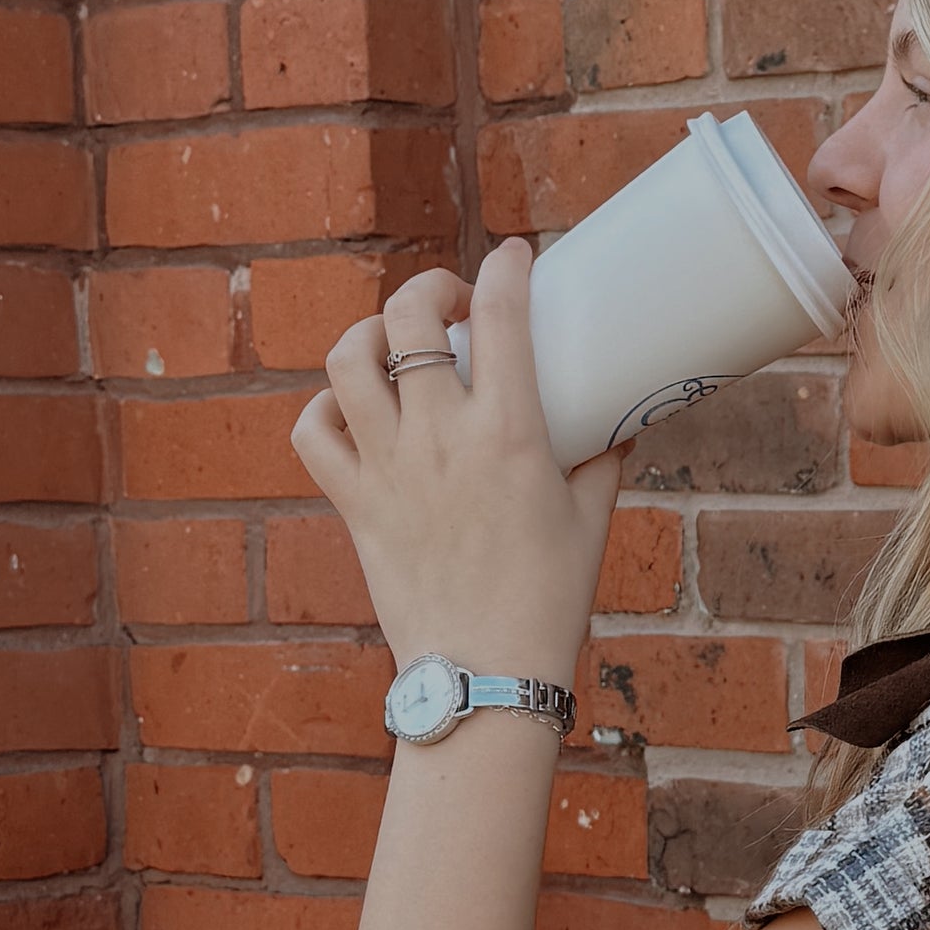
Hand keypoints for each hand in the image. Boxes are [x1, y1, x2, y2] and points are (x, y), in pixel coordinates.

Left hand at [293, 240, 628, 682]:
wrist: (485, 674)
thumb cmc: (548, 601)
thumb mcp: (592, 518)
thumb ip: (603, 458)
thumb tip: (617, 419)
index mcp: (510, 434)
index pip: (501, 315)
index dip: (508, 267)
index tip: (517, 256)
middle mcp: (440, 438)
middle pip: (407, 317)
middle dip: (428, 287)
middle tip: (450, 304)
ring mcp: (388, 468)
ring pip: (346, 360)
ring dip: (368, 334)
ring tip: (392, 344)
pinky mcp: (354, 502)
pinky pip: (312, 432)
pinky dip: (324, 407)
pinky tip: (353, 410)